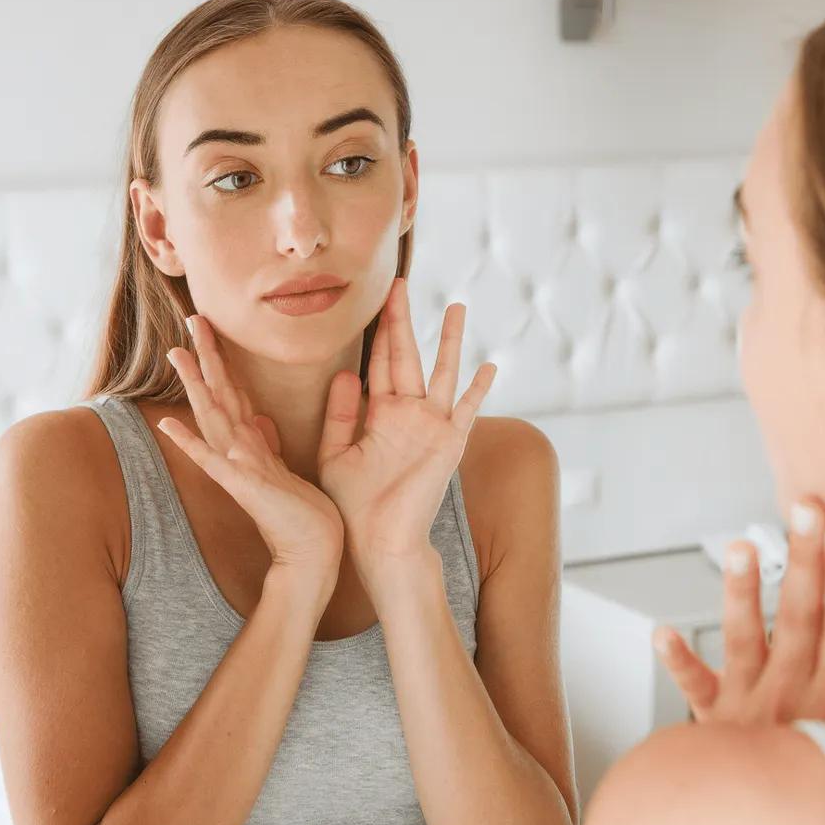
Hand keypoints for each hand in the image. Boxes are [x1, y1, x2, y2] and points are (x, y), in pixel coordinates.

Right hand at [158, 314, 343, 601]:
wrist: (310, 551)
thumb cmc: (301, 513)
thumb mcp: (283, 469)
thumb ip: (267, 443)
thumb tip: (260, 419)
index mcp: (252, 443)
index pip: (233, 392)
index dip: (221, 359)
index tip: (209, 326)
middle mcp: (238, 450)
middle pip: (218, 394)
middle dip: (206, 356)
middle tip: (192, 316)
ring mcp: (236, 467)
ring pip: (211, 416)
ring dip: (194, 384)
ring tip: (176, 352)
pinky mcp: (241, 486)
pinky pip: (211, 460)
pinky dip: (190, 442)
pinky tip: (168, 423)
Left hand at [316, 278, 495, 603]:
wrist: (377, 541)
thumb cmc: (353, 506)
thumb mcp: (335, 454)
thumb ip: (339, 415)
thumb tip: (345, 372)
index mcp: (380, 415)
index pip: (379, 363)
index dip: (378, 331)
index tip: (377, 299)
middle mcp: (408, 414)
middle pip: (407, 355)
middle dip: (403, 320)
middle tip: (401, 283)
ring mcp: (432, 426)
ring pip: (442, 372)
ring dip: (449, 340)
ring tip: (457, 307)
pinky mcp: (449, 443)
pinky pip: (467, 410)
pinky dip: (478, 390)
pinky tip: (488, 367)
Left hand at [652, 498, 824, 724]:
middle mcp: (794, 697)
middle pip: (800, 618)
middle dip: (805, 560)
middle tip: (806, 511)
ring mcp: (751, 706)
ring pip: (747, 639)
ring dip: (744, 591)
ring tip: (738, 546)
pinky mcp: (715, 722)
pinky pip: (694, 688)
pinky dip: (678, 659)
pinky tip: (662, 630)